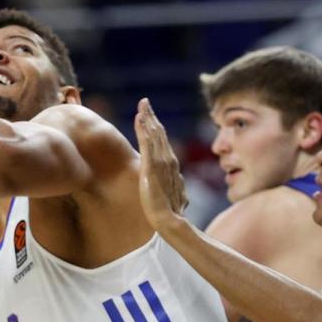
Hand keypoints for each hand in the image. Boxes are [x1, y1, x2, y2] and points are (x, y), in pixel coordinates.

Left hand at [134, 98, 188, 230]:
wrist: (168, 219)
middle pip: (160, 133)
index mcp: (171, 165)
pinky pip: (147, 142)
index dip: (156, 127)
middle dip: (152, 116)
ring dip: (148, 117)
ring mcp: (161, 162)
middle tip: (144, 102)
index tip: (149, 116)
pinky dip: (143, 128)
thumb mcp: (172, 195)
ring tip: (142, 104)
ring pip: (154, 134)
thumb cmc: (169, 212)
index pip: (163, 141)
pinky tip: (139, 118)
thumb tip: (181, 193)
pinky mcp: (152, 166)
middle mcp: (168, 160)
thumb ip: (174, 188)